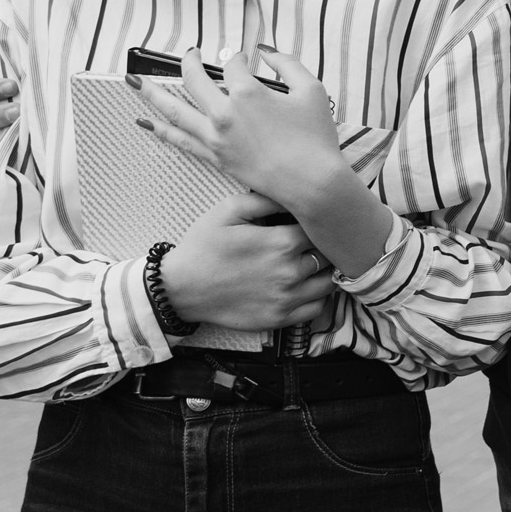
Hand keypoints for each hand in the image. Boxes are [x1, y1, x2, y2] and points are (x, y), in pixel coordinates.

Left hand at [133, 42, 348, 210]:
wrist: (312, 183)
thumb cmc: (316, 137)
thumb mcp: (312, 90)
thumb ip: (288, 64)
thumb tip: (266, 52)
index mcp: (248, 92)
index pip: (234, 65)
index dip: (239, 57)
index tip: (246, 59)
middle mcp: (224, 112)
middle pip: (195, 79)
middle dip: (190, 62)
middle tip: (190, 53)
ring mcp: (215, 136)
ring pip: (174, 109)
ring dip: (151, 93)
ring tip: (133, 81)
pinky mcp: (215, 156)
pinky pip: (180, 140)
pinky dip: (160, 130)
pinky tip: (144, 122)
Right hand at [156, 192, 333, 331]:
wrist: (180, 288)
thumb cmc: (203, 246)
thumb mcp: (228, 210)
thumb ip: (266, 199)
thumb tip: (295, 192)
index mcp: (282, 242)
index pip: (323, 230)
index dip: (322, 224)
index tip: (315, 222)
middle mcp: (290, 272)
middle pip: (330, 256)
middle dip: (326, 246)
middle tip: (318, 241)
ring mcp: (287, 298)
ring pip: (329, 283)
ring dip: (327, 271)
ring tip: (315, 262)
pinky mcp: (280, 319)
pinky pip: (317, 309)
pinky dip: (319, 297)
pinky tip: (308, 286)